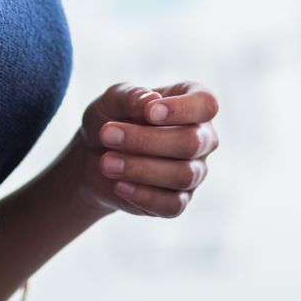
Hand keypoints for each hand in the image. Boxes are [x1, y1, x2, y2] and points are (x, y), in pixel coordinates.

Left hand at [69, 81, 220, 216]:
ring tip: (106, 162)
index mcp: (194, 104)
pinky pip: (173, 204)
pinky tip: (119, 184)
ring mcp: (195, 171)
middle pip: (191, 142)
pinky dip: (143, 195)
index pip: (206, 104)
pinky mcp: (179, 200)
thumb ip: (131, 95)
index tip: (148, 113)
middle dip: (146, 140)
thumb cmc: (112, 118)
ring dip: (141, 168)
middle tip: (107, 135)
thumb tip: (151, 100)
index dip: (181, 109)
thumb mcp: (113, 99)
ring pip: (183, 175)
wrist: (94, 155)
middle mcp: (202, 138)